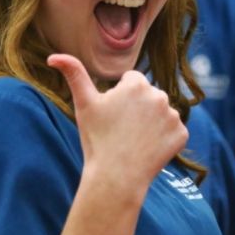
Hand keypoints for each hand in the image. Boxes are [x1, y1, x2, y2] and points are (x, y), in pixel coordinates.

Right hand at [47, 54, 187, 190]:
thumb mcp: (83, 103)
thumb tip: (52, 57)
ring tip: (134, 140)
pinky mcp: (181, 134)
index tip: (112, 115)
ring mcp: (173, 116)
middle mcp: (159, 95)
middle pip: (147, 96)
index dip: (119, 98)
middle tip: (121, 129)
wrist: (116, 177)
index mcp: (137, 83)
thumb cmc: (97, 138)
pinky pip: (172, 131)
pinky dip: (163, 139)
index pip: (130, 81)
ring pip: (160, 113)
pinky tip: (147, 149)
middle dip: (136, 108)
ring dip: (150, 122)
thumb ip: (73, 73)